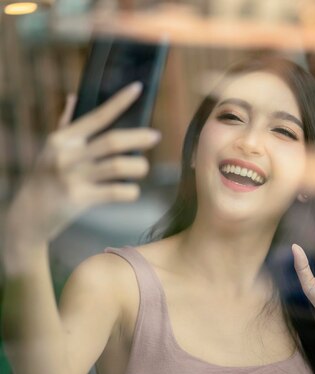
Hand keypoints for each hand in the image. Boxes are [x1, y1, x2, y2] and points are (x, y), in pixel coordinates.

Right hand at [6, 82, 159, 244]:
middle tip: (155, 136)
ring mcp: (73, 178)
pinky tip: (132, 190)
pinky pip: (116, 192)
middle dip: (139, 137)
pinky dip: (131, 191)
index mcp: (63, 139)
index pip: (97, 116)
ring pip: (118, 167)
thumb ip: (66, 123)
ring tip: (143, 168)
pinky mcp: (80, 199)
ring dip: (138, 167)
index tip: (138, 88)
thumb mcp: (50, 148)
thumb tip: (75, 96)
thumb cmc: (45, 177)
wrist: (29, 214)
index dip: (119, 101)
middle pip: (112, 141)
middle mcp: (67, 155)